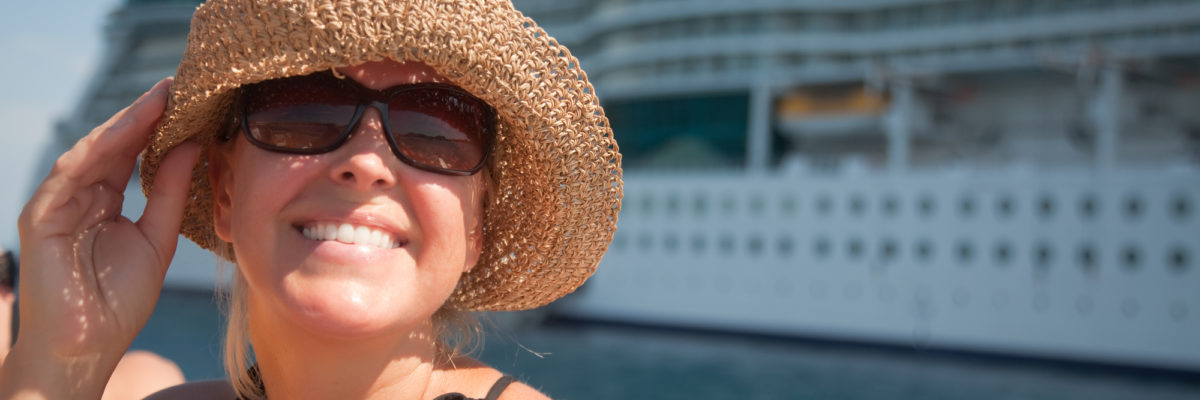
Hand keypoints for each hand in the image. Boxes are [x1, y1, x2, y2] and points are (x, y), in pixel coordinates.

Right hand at [6, 78, 200, 395]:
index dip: (160, 127)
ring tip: (157, 100)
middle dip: (145, 115)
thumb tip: (192, 144)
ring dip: (124, 124)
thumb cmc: (119, 300)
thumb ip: (170, 192)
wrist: (85, 347)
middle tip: (177, 85)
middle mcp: (81, 195)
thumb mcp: (158, 238)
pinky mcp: (40, 216)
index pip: (134, 154)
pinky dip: (95, 151)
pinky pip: (68, 175)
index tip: (190, 100)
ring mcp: (58, 203)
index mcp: (107, 200)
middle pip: (114, 146)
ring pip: (92, 153)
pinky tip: (122, 132)